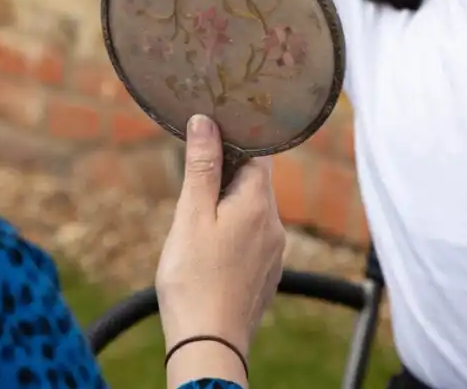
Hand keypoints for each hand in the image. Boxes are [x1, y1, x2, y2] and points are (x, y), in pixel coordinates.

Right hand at [156, 115, 284, 363]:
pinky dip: (233, 235)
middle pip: (255, 182)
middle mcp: (275, 225)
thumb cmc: (194, 280)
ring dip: (227, 208)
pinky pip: (252, 240)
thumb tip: (205, 121)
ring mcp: (274, 253)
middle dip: (225, 177)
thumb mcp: (191, 216)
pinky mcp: (266, 276)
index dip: (235, 139)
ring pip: (253, 212)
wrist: (209, 345)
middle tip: (192, 186)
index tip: (210, 135)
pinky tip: (208, 253)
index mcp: (259, 203)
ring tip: (196, 224)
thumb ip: (201, 167)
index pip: (259, 153)